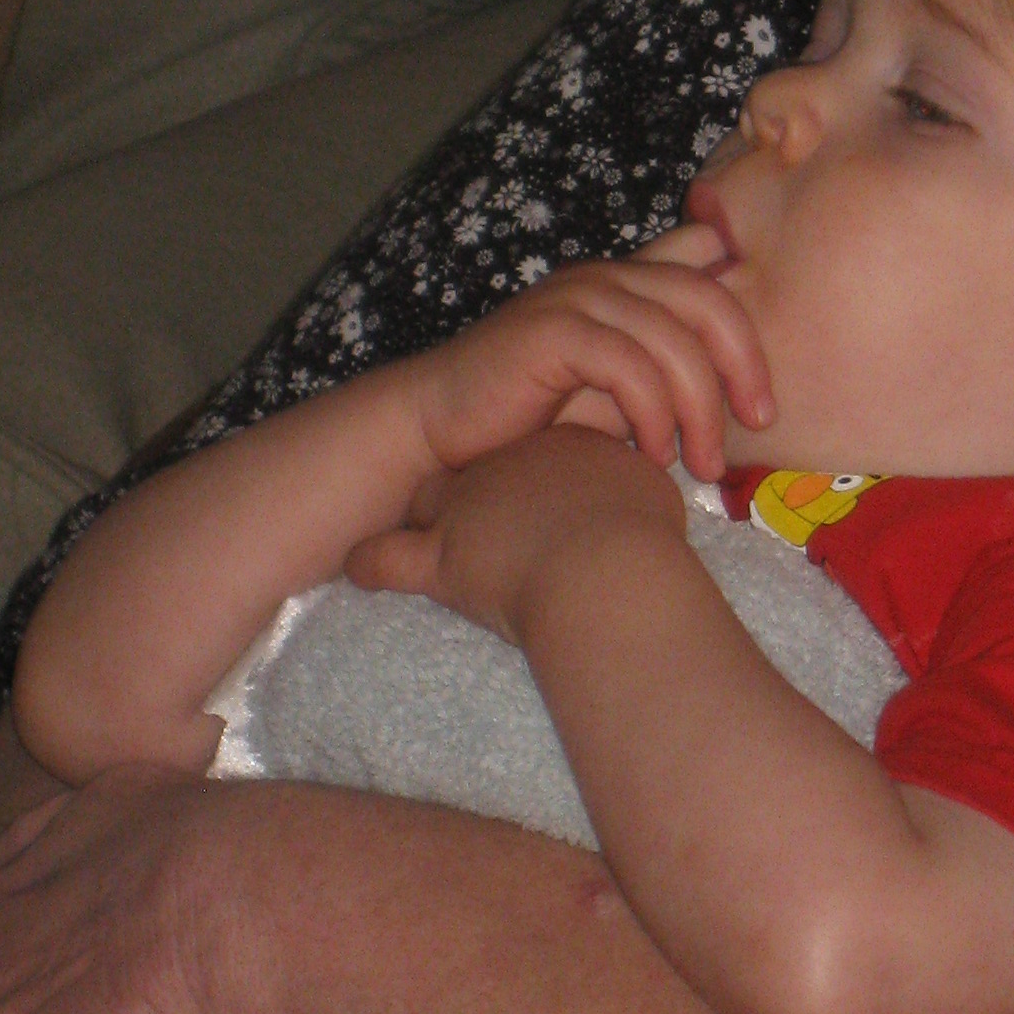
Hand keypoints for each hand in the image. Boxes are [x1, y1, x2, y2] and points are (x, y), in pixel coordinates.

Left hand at [343, 431, 683, 643]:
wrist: (607, 567)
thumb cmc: (637, 530)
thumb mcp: (651, 490)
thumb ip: (641, 481)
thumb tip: (654, 480)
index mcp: (557, 447)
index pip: (532, 446)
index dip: (527, 464)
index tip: (534, 482)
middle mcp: (504, 468)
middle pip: (475, 467)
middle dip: (467, 478)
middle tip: (472, 497)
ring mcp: (465, 511)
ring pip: (425, 503)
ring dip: (416, 515)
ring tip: (406, 519)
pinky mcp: (440, 561)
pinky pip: (387, 561)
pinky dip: (373, 563)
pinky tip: (359, 566)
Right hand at [410, 230, 771, 482]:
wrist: (438, 431)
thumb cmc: (533, 419)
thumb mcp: (616, 392)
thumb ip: (668, 372)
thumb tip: (742, 393)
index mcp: (630, 281)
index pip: (713, 270)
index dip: (750, 322)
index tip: (764, 396)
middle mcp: (608, 277)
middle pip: (710, 300)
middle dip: (745, 365)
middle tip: (759, 426)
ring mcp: (577, 298)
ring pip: (673, 339)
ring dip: (699, 408)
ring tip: (701, 465)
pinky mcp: (550, 331)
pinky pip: (627, 363)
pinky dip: (651, 413)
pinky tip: (650, 456)